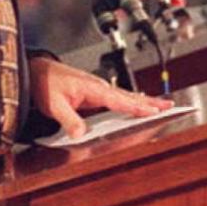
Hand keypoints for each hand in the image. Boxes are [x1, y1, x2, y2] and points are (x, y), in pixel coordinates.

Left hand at [29, 56, 172, 138]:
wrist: (36, 71)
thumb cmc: (45, 84)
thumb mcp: (54, 104)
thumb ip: (68, 119)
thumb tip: (81, 134)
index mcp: (92, 88)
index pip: (119, 99)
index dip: (136, 107)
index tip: (153, 111)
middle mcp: (99, 86)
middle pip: (129, 96)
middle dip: (150, 102)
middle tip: (170, 106)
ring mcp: (98, 89)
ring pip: (126, 96)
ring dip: (145, 101)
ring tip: (162, 105)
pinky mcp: (95, 92)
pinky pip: (119, 97)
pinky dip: (132, 100)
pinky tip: (139, 104)